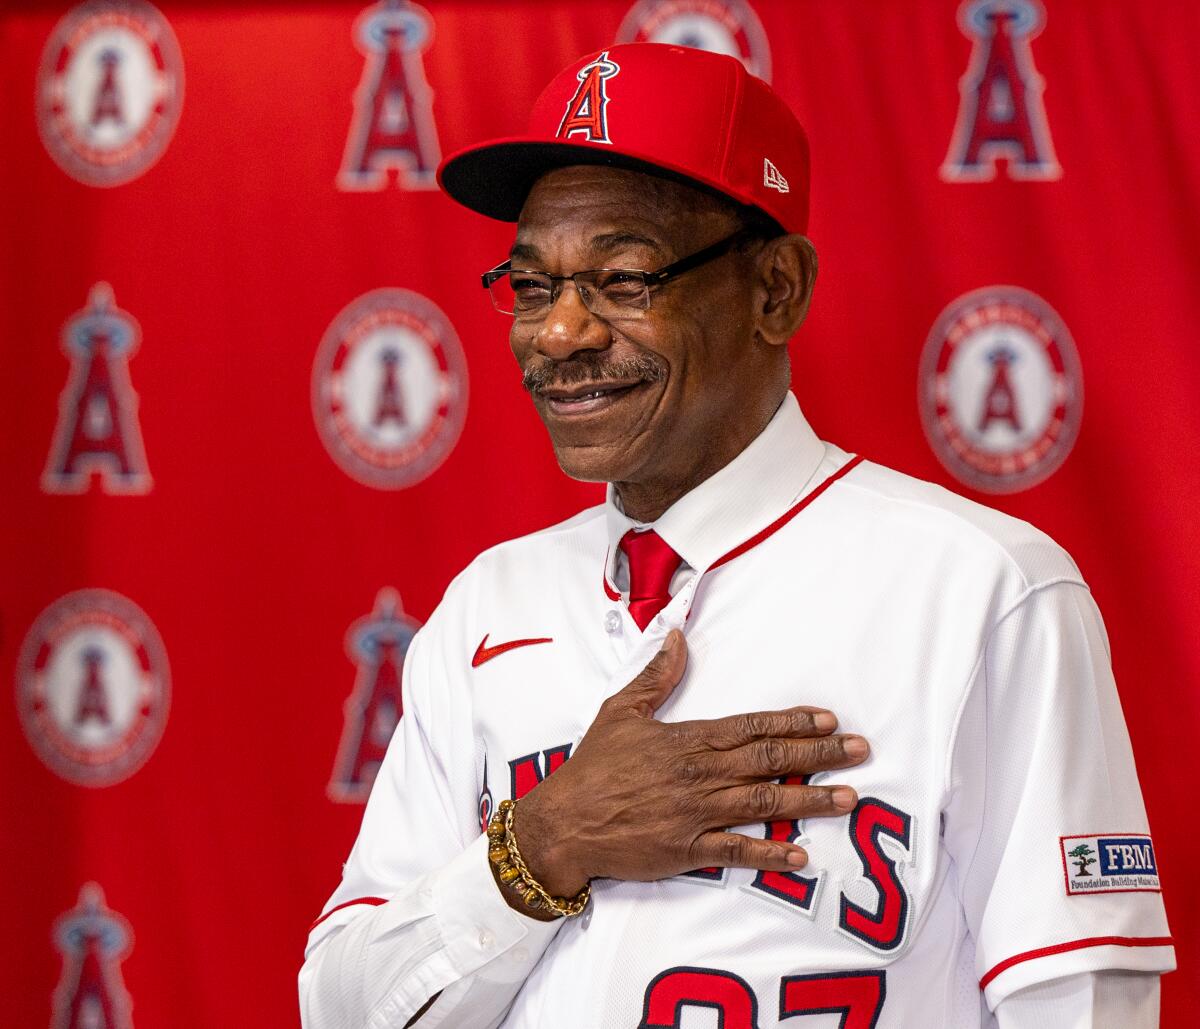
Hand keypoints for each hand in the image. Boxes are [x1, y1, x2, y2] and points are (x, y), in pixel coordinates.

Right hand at [508, 630, 869, 900]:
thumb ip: (654, 677)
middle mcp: (698, 775)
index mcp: (686, 740)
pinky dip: (768, 852)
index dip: (793, 723)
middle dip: (819, 755)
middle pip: (769, 761)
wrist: (562, 823)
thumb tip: (675, 638)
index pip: (751, 726)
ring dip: (809, 800)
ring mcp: (694, 814)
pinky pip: (734, 851)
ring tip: (848, 797)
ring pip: (762, 803)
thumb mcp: (620, 711)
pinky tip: (800, 854)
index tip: (828, 720)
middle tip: (859, 751)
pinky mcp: (685, 850)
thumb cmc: (592, 767)